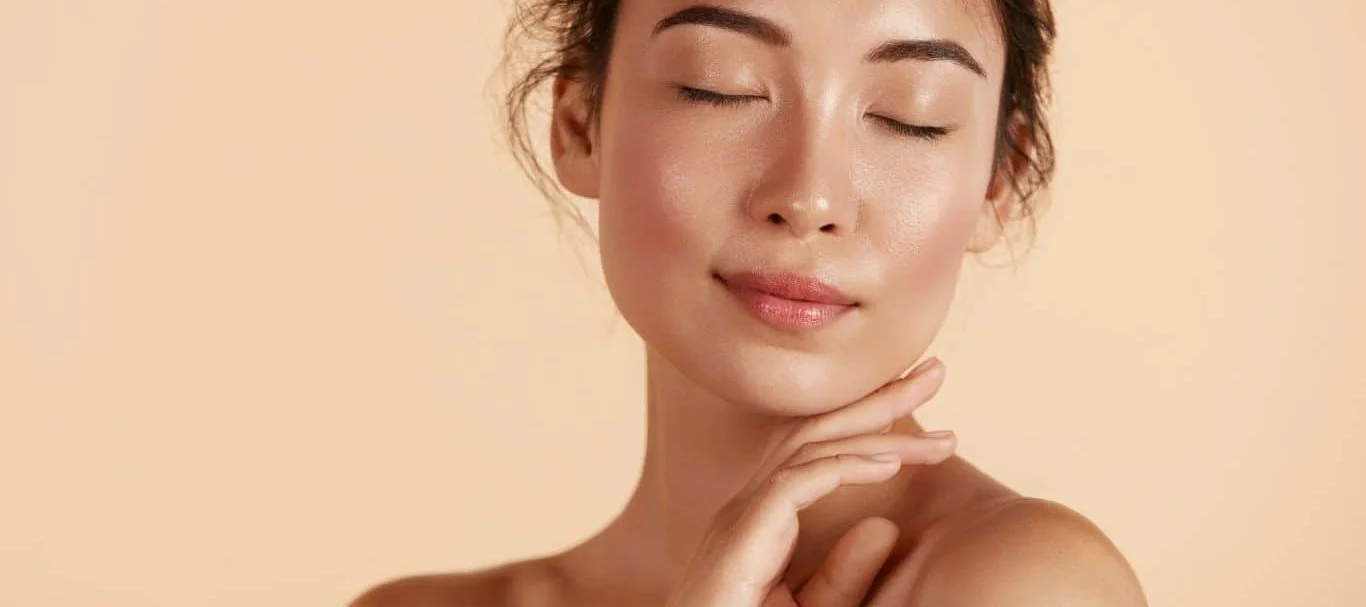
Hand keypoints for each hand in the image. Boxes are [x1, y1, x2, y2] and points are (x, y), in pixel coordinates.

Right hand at [665, 358, 955, 606]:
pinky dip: (845, 467)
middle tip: (935, 371)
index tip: (932, 422)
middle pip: (817, 433)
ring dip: (877, 428)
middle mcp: (747, 508)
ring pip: (813, 449)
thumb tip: (886, 527)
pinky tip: (890, 464)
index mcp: (760, 520)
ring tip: (938, 429)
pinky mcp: (740, 537)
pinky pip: (797, 484)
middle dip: (878, 400)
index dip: (872, 426)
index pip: (819, 453)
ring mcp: (739, 518)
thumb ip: (844, 576)